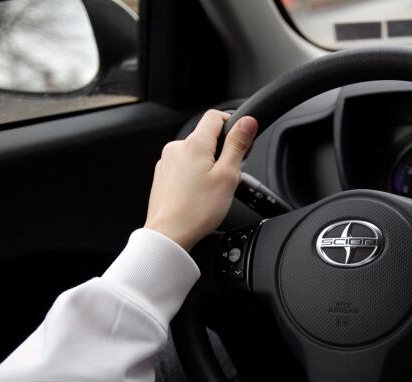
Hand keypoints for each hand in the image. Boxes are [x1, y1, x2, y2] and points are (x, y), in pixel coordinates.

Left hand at [144, 110, 257, 250]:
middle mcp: (177, 148)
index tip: (240, 139)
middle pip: (206, 137)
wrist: (169, 235)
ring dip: (207, 165)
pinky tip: (199, 195)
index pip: (215, 116)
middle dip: (221, 151)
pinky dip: (194, 176)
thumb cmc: (197, 210)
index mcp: (194, 144)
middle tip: (228, 176)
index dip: (232, 123)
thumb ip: (238, 145)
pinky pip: (184, 167)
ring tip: (212, 190)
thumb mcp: (228, 176)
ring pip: (195, 154)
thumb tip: (248, 121)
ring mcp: (167, 162)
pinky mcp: (163, 176)